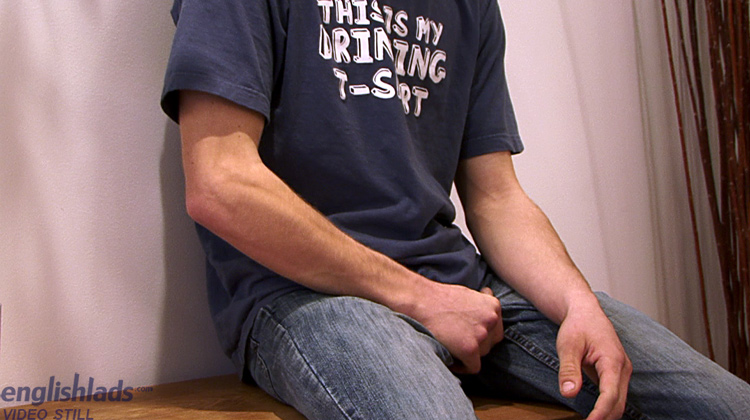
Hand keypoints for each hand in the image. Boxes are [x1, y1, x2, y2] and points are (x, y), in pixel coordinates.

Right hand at [410, 285, 503, 373]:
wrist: (419, 301)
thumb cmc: (438, 298)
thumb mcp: (467, 294)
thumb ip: (481, 302)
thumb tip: (488, 293)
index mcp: (493, 306)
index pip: (496, 329)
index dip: (481, 334)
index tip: (466, 333)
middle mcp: (492, 320)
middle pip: (490, 343)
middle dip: (476, 344)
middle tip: (456, 339)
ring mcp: (482, 335)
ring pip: (482, 355)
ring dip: (467, 353)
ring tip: (450, 345)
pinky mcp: (471, 349)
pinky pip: (472, 367)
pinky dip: (461, 366)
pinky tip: (449, 357)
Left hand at [556, 298, 631, 419]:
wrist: (586, 312)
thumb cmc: (577, 326)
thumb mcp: (568, 345)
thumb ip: (569, 369)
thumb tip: (569, 393)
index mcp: (613, 360)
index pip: (610, 395)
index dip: (600, 413)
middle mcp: (623, 368)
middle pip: (618, 403)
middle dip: (604, 418)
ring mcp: (622, 372)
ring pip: (619, 402)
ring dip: (606, 415)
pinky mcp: (617, 374)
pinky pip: (615, 396)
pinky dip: (606, 408)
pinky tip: (593, 415)